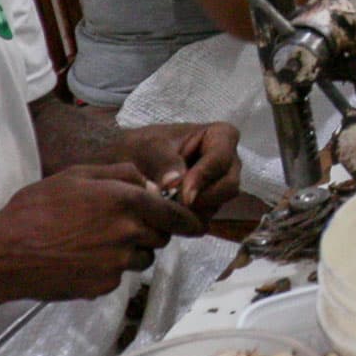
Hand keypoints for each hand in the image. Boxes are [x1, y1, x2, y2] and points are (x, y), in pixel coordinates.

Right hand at [0, 164, 206, 305]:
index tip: (197, 226)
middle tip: (124, 227)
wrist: (4, 254)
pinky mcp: (104, 285)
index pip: (176, 215)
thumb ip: (121, 174)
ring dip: (131, 252)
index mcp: (126, 201)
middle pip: (160, 237)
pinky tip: (82, 260)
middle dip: (151, 232)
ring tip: (96, 243)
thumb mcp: (77, 175)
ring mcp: (118, 262)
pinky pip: (119, 276)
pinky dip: (108, 269)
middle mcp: (129, 232)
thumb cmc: (37, 208)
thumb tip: (150, 182)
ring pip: (142, 258)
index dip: (189, 221)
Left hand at [122, 122, 240, 217]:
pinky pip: (204, 218)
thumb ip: (164, 161)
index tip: (180, 193)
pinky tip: (164, 214)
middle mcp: (227, 162)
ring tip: (163, 207)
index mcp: (221, 136)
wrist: (126, 161)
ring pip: (218, 204)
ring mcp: (220, 185)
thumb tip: (175, 184)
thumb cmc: (141, 145)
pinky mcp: (208, 205)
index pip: (222, 158)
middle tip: (171, 204)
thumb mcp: (148, 146)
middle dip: (201, 198)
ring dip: (192, 211)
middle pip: (228, 186)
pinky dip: (184, 220)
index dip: (203, 176)